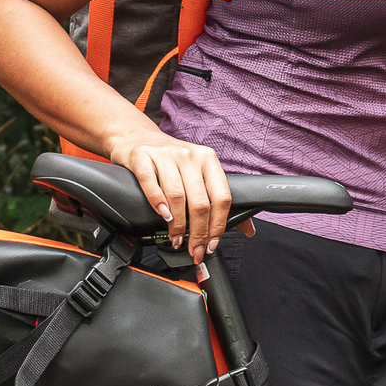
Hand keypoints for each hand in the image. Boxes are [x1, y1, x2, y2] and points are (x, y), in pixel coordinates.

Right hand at [111, 134, 232, 252]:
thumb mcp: (200, 172)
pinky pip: (151, 184)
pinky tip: (162, 216)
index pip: (221, 197)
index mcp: (209, 160)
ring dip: (178, 225)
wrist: (137, 136)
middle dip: (198, 232)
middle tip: (194, 249)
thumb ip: (220, 199)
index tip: (212, 244)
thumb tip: (248, 229)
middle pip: (200, 202)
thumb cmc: (173, 160)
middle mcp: (190, 155)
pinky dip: (158, 203)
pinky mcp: (143, 156)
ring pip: (177, 196)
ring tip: (177, 238)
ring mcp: (166, 155)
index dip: (218, 225)